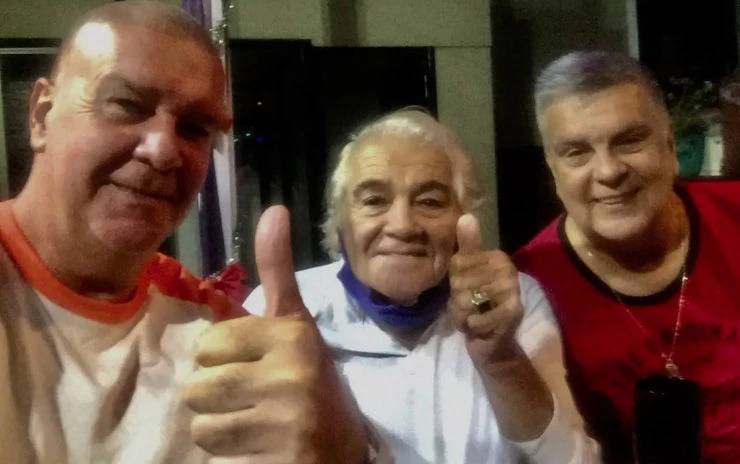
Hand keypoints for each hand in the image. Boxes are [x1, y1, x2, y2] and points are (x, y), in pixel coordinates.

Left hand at [183, 205, 367, 462]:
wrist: (344, 451)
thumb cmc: (311, 381)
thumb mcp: (297, 325)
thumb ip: (278, 271)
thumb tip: (273, 209)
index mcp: (292, 334)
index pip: (208, 345)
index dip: (224, 360)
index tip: (259, 367)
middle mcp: (292, 373)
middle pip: (198, 386)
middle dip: (218, 398)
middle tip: (255, 401)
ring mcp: (288, 420)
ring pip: (202, 425)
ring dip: (221, 431)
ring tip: (255, 427)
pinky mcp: (281, 458)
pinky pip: (216, 457)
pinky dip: (231, 458)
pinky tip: (260, 451)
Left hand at [448, 214, 524, 368]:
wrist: (493, 342)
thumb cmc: (478, 305)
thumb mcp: (466, 274)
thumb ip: (466, 247)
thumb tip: (466, 216)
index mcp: (498, 257)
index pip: (457, 263)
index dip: (454, 282)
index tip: (467, 290)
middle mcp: (509, 270)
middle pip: (460, 281)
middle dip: (458, 300)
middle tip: (471, 306)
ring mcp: (513, 291)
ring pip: (466, 299)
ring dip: (463, 314)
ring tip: (475, 316)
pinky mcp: (513, 312)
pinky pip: (476, 318)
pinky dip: (471, 326)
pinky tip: (479, 327)